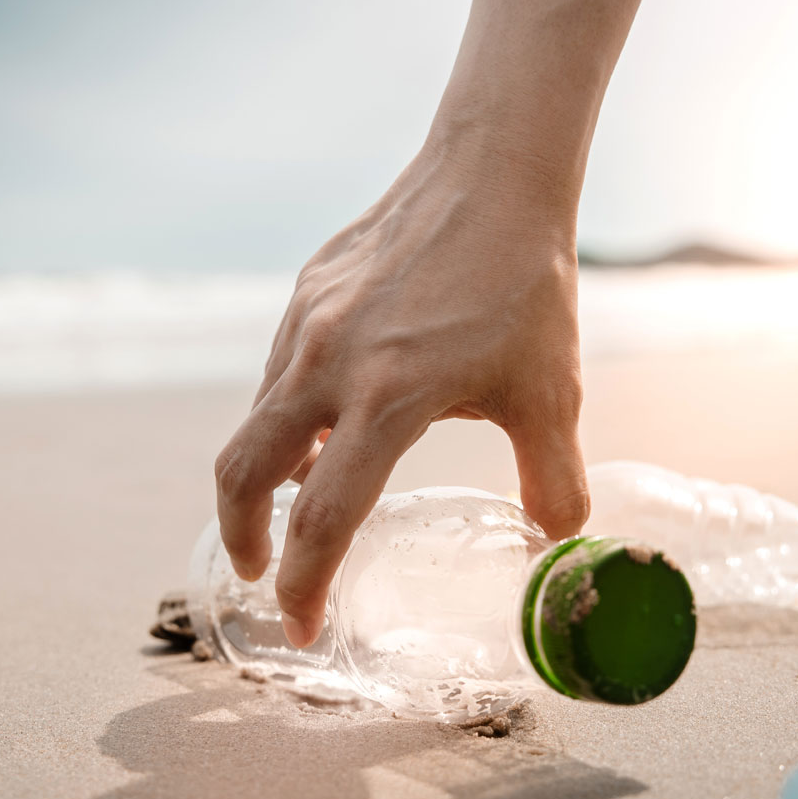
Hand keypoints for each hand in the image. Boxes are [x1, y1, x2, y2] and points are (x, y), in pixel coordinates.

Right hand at [214, 142, 588, 646]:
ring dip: (268, 471)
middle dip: (241, 535)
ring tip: (304, 497)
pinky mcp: (305, 292)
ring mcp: (307, 323)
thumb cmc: (526, 284)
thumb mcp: (551, 393)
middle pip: (241, 470)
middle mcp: (329, 362)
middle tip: (263, 573)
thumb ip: (552, 479)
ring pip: (258, 417)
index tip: (303, 626)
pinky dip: (287, 415)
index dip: (307, 584)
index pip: (324, 517)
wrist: (494, 172)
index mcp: (387, 398)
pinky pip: (278, 372)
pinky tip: (327, 419)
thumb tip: (556, 541)